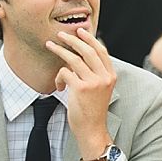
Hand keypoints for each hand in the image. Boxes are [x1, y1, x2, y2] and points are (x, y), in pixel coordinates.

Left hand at [46, 27, 115, 158]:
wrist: (92, 129)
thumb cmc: (92, 110)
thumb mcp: (99, 89)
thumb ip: (94, 74)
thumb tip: (80, 57)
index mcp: (111, 76)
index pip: (101, 51)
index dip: (90, 39)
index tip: (80, 31)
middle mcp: (104, 77)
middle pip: (88, 50)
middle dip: (73, 39)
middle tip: (61, 35)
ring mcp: (93, 82)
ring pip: (74, 58)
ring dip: (59, 50)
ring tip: (50, 45)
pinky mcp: (81, 88)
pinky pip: (65, 73)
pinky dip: (58, 77)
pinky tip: (58, 85)